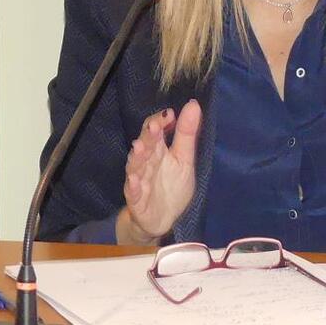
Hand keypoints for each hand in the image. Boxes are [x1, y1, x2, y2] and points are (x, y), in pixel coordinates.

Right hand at [117, 101, 200, 245]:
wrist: (163, 219)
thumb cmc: (172, 186)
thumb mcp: (184, 159)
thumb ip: (186, 134)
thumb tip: (193, 104)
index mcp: (158, 151)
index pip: (155, 131)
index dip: (160, 122)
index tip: (171, 114)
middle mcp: (146, 163)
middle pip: (145, 146)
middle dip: (148, 136)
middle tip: (154, 124)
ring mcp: (139, 181)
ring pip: (136, 167)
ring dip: (137, 157)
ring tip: (139, 146)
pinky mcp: (136, 200)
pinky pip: (133, 192)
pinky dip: (133, 186)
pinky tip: (133, 179)